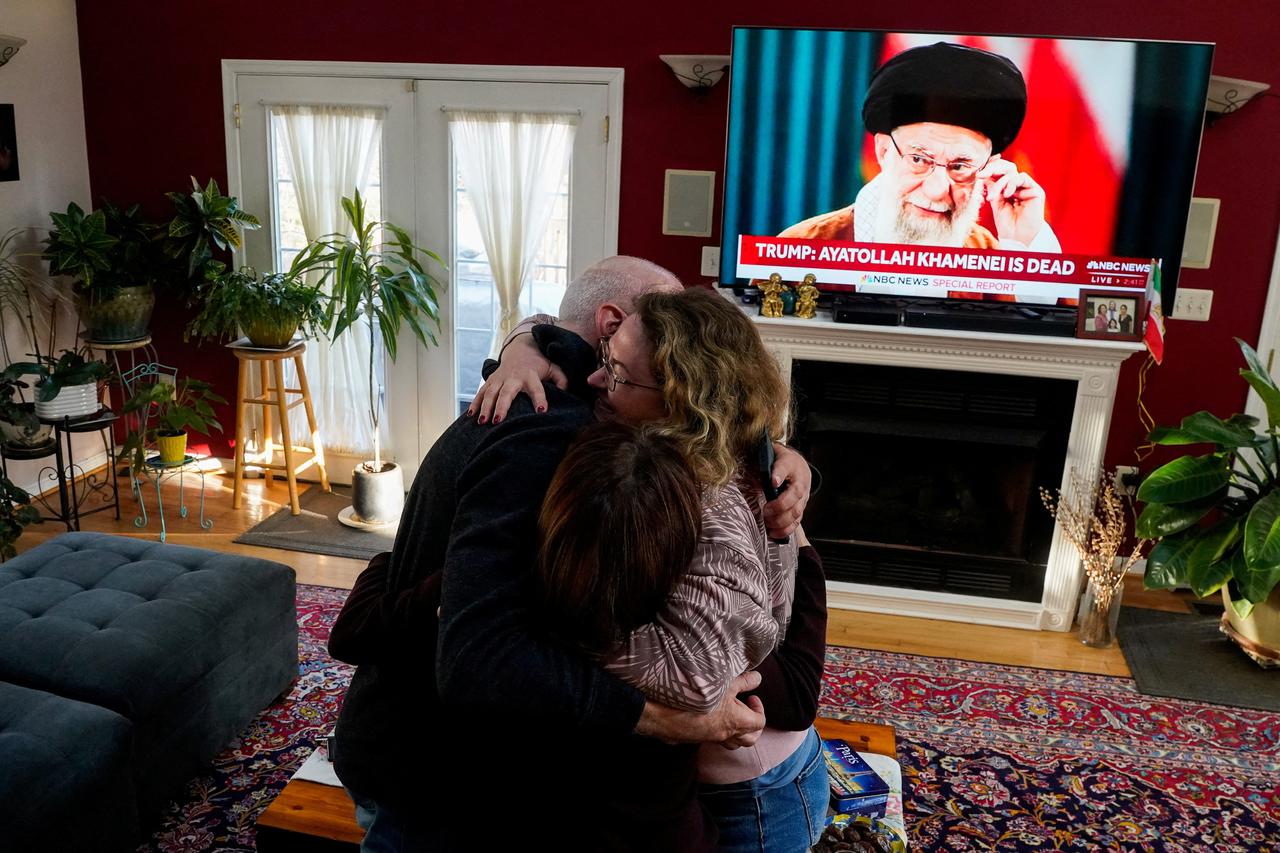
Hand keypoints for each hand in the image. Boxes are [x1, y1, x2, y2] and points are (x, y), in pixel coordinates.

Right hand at [466, 334, 566, 423]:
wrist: (521, 348)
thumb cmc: (539, 363)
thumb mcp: (553, 368)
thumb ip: (561, 379)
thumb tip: (566, 392)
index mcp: (530, 375)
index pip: (536, 388)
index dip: (539, 398)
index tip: (541, 411)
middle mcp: (513, 377)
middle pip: (507, 392)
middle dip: (502, 406)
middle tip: (498, 421)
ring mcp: (499, 379)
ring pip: (490, 393)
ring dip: (485, 407)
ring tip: (482, 422)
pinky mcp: (491, 380)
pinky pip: (480, 392)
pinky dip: (475, 403)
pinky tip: (470, 416)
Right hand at [634, 671, 765, 746]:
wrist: (663, 713)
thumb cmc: (696, 696)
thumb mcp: (723, 683)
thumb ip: (743, 681)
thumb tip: (757, 678)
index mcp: (736, 722)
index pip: (759, 722)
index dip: (759, 709)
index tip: (751, 697)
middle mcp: (725, 734)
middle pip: (750, 740)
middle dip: (753, 727)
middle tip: (747, 711)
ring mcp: (711, 739)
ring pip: (733, 744)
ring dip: (737, 733)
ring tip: (732, 716)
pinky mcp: (697, 739)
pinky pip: (715, 740)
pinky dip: (720, 732)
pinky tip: (711, 717)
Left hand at [763, 444, 810, 538]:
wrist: (799, 467)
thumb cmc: (781, 462)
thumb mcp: (772, 454)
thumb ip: (761, 459)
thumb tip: (744, 466)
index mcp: (790, 463)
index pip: (785, 467)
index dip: (779, 474)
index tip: (773, 481)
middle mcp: (800, 481)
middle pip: (794, 494)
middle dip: (780, 505)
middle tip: (766, 510)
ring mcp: (802, 497)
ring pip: (796, 511)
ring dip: (781, 520)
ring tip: (768, 523)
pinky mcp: (801, 509)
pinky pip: (796, 522)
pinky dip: (785, 530)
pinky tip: (773, 532)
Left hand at [979, 156, 1046, 247]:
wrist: (1016, 237)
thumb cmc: (1006, 224)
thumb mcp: (995, 204)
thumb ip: (993, 189)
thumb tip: (985, 175)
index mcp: (1008, 188)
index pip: (1000, 172)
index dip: (990, 169)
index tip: (978, 174)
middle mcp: (1018, 186)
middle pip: (1007, 168)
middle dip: (992, 169)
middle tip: (981, 175)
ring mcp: (1027, 187)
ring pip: (1012, 173)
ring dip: (1000, 183)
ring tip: (994, 197)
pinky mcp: (1035, 190)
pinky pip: (1022, 178)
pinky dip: (1012, 183)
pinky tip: (1007, 194)